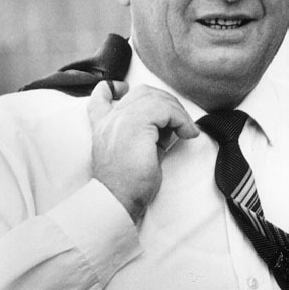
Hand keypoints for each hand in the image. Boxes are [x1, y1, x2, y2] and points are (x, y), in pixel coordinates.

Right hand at [87, 82, 198, 221]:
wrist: (116, 200)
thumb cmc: (126, 186)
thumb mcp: (135, 152)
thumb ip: (146, 134)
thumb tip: (169, 124)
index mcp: (103, 126)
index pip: (101, 95)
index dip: (115, 88)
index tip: (131, 94)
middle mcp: (109, 118)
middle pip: (141, 92)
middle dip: (166, 103)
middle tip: (180, 123)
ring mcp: (120, 119)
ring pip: (155, 98)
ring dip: (177, 112)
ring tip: (186, 130)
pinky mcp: (135, 124)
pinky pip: (165, 110)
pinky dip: (181, 119)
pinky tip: (187, 134)